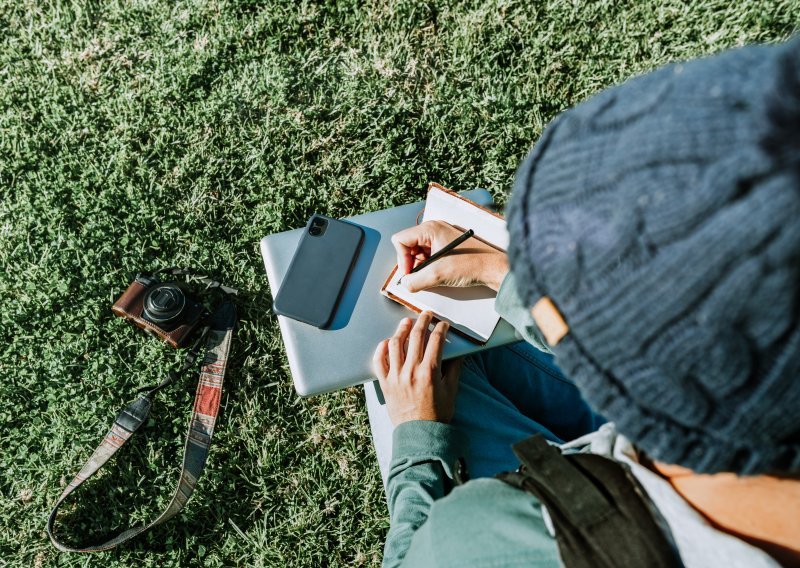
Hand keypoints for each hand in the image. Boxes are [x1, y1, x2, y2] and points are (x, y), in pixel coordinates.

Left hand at [372, 312, 462, 425]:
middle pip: (415, 337)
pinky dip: (381, 349)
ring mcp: (396, 376)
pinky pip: (379, 361)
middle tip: (426, 315)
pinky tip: (386, 342)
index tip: (443, 325)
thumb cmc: (437, 415)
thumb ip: (454, 370)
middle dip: (422, 322)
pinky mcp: (385, 383)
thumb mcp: (451, 392)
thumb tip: (458, 354)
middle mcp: (411, 371)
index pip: (436, 341)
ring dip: (401, 330)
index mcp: (429, 372)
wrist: (420, 435)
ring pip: (395, 344)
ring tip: (406, 323)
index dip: (441, 329)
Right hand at [391, 220, 508, 291]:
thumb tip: (404, 284)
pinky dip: (429, 268)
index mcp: (430, 229)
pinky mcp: (445, 247)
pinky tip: (439, 274)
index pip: (400, 240)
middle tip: (421, 277)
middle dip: (411, 264)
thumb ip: (414, 281)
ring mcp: (439, 238)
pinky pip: (428, 257)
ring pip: (417, 253)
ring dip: (421, 268)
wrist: (493, 269)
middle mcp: (433, 230)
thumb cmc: (471, 265)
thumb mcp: (437, 275)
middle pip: (407, 246)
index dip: (402, 259)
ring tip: (433, 276)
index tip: (410, 274)